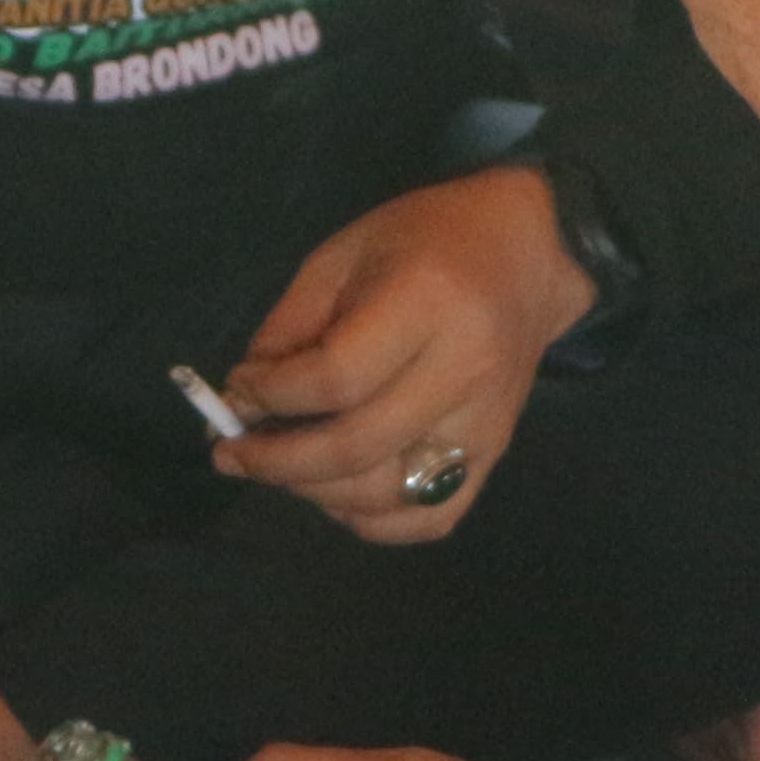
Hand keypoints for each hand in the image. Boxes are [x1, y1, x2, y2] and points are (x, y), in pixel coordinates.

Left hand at [213, 168, 592, 544]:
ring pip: (388, 495)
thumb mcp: (344, 254)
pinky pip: (430, 519)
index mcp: (427, 303)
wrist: (529, 253)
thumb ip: (291, 327)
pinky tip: (336, 491)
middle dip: (276, 461)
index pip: (336, 379)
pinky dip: (373, 521)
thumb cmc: (427, 238)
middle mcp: (465, 372)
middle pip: (357, 448)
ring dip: (314, 493)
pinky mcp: (496, 456)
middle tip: (230, 453)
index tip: (238, 389)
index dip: (272, 396)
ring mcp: (486, 424)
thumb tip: (243, 399)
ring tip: (278, 467)